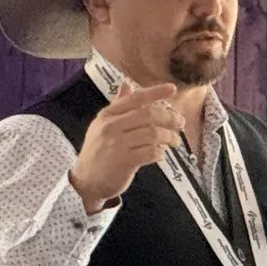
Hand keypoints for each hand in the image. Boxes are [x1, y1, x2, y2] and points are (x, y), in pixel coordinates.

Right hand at [69, 82, 184, 211]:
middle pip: (149, 115)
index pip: (135, 99)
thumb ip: (118, 105)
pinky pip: (151, 152)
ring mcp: (117, 145)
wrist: (86, 181)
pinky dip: (161, 152)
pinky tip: (160, 154)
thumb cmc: (98, 151)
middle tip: (181, 123)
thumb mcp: (102, 125)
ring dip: (169, 137)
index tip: (172, 89)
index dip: (155, 92)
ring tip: (174, 141)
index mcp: (107, 115)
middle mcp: (111, 127)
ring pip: (154, 133)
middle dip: (170, 118)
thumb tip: (127, 84)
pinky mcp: (124, 162)